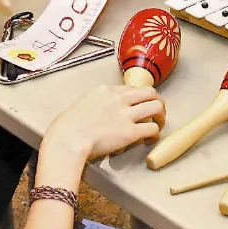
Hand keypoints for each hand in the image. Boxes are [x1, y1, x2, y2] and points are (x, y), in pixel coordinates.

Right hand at [44, 85, 164, 161]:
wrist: (67, 139)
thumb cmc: (66, 128)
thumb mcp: (81, 106)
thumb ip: (94, 106)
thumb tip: (96, 115)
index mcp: (105, 90)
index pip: (130, 88)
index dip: (138, 98)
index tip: (138, 105)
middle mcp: (118, 98)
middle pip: (149, 92)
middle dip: (156, 101)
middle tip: (157, 111)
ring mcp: (126, 114)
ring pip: (156, 106)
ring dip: (161, 115)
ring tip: (159, 124)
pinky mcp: (130, 132)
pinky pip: (152, 128)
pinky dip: (155, 133)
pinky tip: (151, 139)